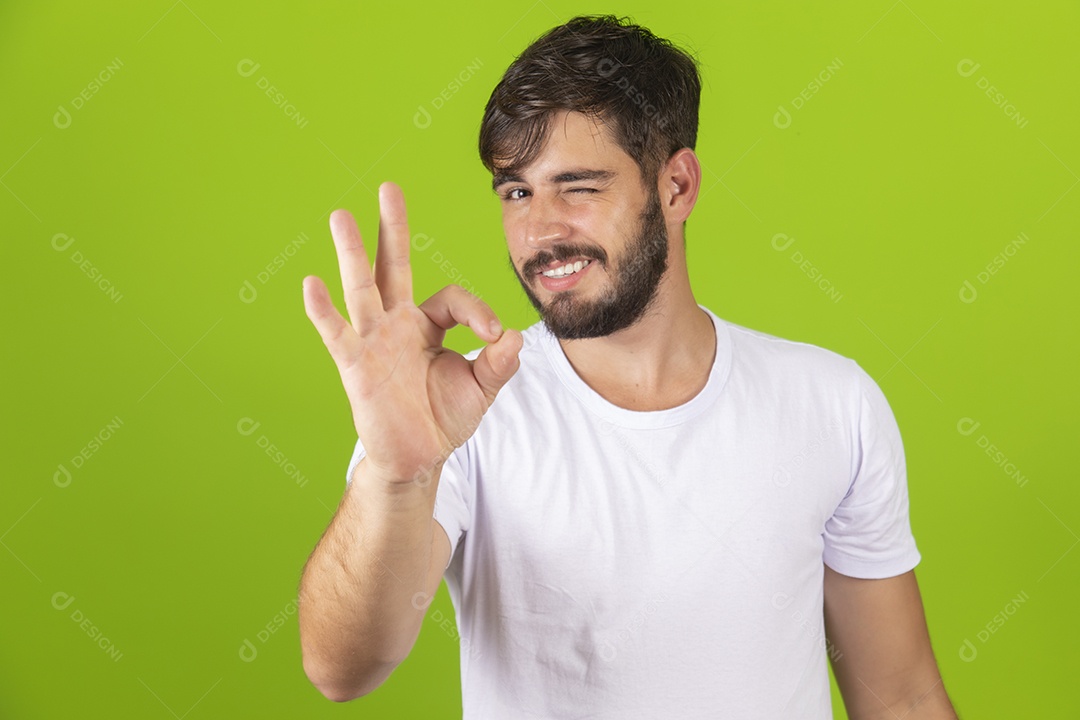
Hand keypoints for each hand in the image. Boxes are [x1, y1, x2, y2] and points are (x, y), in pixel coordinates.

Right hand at [303, 182, 521, 483]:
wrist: (418, 458)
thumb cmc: (444, 417)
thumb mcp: (481, 388)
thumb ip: (500, 363)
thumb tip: (514, 336)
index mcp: (427, 324)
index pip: (453, 298)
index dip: (477, 312)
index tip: (494, 338)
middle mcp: (397, 323)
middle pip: (394, 266)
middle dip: (392, 228)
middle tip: (390, 187)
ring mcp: (373, 341)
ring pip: (363, 288)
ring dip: (353, 252)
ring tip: (341, 215)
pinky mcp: (355, 365)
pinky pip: (338, 333)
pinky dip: (323, 310)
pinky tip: (312, 283)